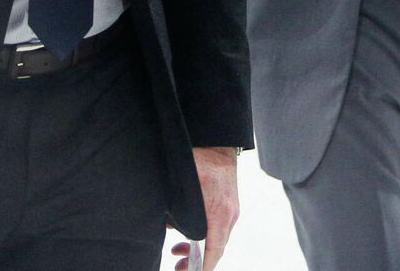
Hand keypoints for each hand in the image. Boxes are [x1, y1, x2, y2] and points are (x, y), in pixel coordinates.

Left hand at [170, 147, 239, 269]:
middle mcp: (228, 215)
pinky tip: (185, 235)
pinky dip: (203, 236)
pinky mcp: (227, 205)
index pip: (214, 250)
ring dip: (197, 249)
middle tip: (177, 267)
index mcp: (220, 213)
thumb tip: (169, 227)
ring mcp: (230, 210)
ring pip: (215, 239)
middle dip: (196, 262)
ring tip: (177, 252)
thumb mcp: (185, 186)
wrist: (217, 140)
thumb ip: (179, 210)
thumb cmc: (200, 158)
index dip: (202, 267)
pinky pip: (216, 228)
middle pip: (215, 248)